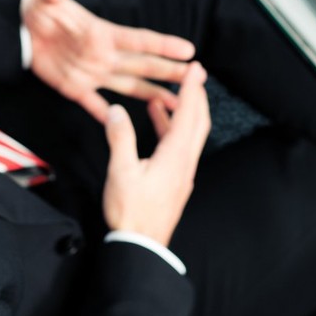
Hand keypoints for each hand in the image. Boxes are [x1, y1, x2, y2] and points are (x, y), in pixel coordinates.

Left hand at [21, 0, 195, 122]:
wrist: (20, 30)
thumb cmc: (37, 8)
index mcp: (102, 33)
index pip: (139, 40)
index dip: (163, 45)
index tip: (188, 50)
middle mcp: (104, 55)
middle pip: (143, 66)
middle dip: (169, 72)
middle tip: (195, 79)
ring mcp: (92, 73)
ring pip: (129, 87)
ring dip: (151, 95)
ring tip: (176, 105)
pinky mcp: (74, 88)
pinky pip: (93, 105)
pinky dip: (105, 115)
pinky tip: (121, 125)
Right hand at [102, 62, 210, 246]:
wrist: (141, 245)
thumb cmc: (131, 212)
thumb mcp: (121, 172)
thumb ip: (120, 138)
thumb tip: (117, 110)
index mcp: (175, 156)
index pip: (188, 115)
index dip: (192, 90)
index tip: (195, 69)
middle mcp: (184, 163)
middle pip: (198, 122)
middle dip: (196, 97)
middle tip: (192, 75)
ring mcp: (182, 173)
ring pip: (190, 135)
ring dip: (183, 112)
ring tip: (167, 95)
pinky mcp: (175, 181)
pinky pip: (180, 147)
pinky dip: (172, 129)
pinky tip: (157, 126)